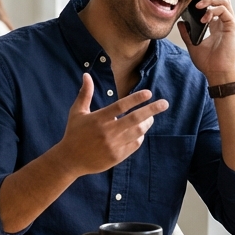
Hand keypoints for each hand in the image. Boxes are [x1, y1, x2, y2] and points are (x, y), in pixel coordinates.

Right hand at [53, 74, 168, 177]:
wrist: (70, 160)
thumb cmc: (74, 133)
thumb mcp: (77, 112)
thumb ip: (85, 94)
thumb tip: (87, 75)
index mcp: (98, 119)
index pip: (121, 106)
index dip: (136, 99)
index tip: (149, 93)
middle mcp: (107, 132)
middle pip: (135, 119)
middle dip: (152, 110)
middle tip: (164, 103)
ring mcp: (113, 145)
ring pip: (138, 132)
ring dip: (147, 123)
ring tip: (151, 118)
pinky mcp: (117, 156)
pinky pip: (134, 144)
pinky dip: (140, 137)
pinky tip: (140, 131)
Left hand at [177, 0, 234, 81]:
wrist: (218, 73)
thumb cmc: (209, 63)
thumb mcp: (193, 45)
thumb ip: (187, 33)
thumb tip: (181, 23)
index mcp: (217, 26)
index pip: (214, 5)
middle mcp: (225, 23)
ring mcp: (230, 24)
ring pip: (225, 1)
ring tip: (199, 4)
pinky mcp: (233, 27)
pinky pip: (225, 11)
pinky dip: (214, 10)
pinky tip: (204, 18)